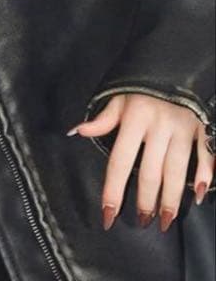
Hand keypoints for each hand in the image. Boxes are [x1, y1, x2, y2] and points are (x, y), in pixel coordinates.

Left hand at [73, 93, 214, 231]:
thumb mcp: (118, 96)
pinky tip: (198, 196)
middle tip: (142, 222)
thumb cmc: (141, 82)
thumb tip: (77, 131)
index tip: (108, 214)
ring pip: (177, 170)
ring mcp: (182, 128)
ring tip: (164, 220)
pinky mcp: (201, 126)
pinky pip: (205, 154)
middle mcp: (158, 126)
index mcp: (134, 119)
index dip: (113, 190)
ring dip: (171, 198)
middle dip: (146, 201)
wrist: (175, 58)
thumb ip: (102, 119)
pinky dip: (205, 175)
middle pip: (150, 172)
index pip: (120, 162)